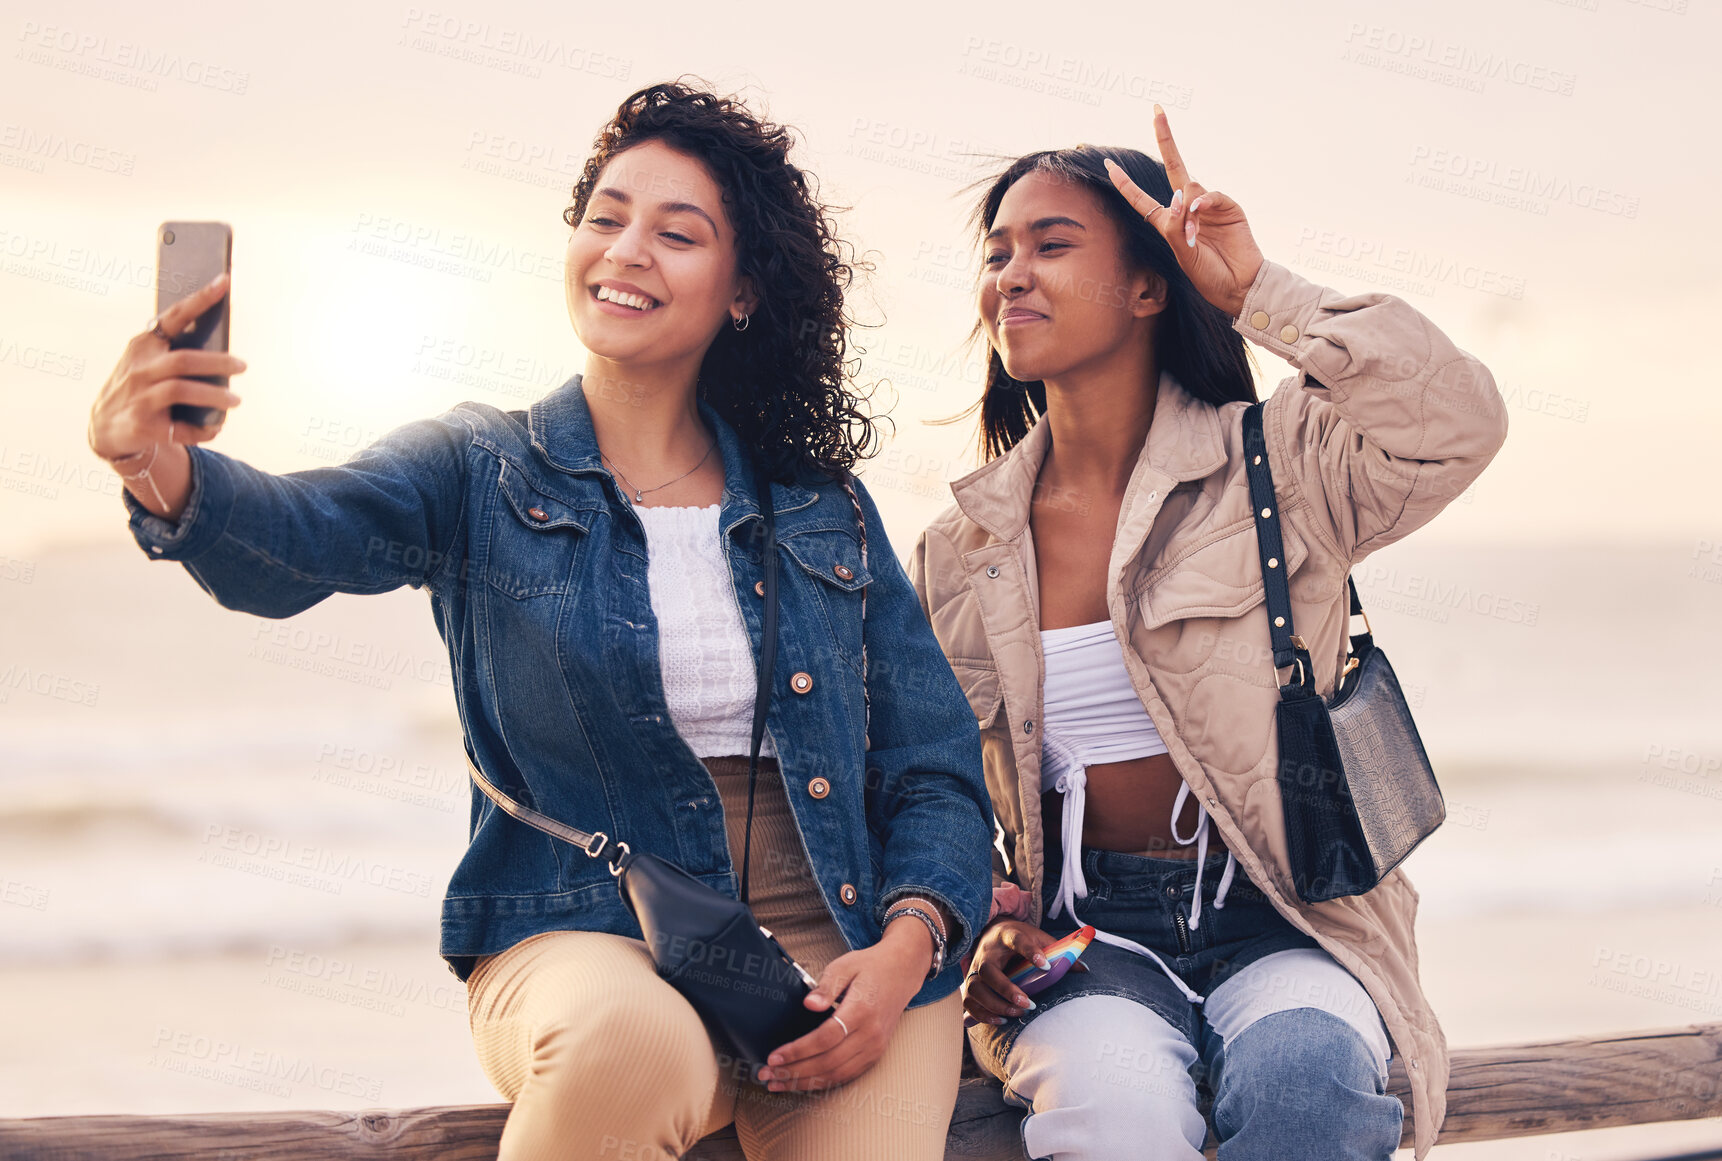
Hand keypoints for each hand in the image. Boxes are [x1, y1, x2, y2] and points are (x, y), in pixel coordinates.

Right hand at [87, 272, 245, 463]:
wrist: (106, 426)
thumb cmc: (140, 386)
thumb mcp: (148, 362)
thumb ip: (175, 350)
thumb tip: (222, 346)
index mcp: (143, 346)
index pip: (173, 317)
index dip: (200, 299)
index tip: (224, 281)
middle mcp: (139, 369)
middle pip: (184, 360)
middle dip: (219, 362)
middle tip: (242, 365)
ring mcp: (139, 398)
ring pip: (182, 390)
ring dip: (215, 395)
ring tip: (235, 400)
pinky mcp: (143, 426)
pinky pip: (182, 428)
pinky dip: (205, 428)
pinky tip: (217, 425)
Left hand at [754, 926, 928, 1092]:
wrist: (902, 972)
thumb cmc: (870, 966)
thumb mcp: (845, 965)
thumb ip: (826, 986)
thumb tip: (808, 1004)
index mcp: (862, 1010)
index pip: (826, 1038)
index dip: (798, 1051)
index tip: (775, 1057)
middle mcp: (871, 1033)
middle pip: (829, 1062)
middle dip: (794, 1072)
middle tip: (768, 1075)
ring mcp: (875, 1047)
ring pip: (837, 1074)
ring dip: (805, 1082)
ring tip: (779, 1083)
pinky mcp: (876, 1054)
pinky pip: (847, 1075)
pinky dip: (823, 1082)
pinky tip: (803, 1083)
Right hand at [960, 919, 1088, 1026]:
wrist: (991, 933)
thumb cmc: (1019, 939)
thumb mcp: (1039, 938)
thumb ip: (1059, 952)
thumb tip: (1084, 970)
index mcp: (1007, 935)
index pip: (1016, 940)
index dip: (1030, 951)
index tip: (1045, 965)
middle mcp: (987, 951)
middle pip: (988, 970)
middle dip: (1006, 990)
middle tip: (1029, 1004)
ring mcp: (974, 967)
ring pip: (975, 988)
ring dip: (995, 1005)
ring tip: (1017, 1014)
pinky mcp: (970, 983)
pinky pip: (968, 1001)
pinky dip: (982, 1014)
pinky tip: (1001, 1020)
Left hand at [1103, 105, 1263, 318]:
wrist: (1239, 285)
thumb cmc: (1208, 275)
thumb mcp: (1181, 254)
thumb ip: (1175, 226)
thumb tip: (1180, 195)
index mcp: (1168, 222)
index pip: (1141, 198)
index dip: (1125, 182)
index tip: (1109, 164)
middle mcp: (1187, 208)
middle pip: (1173, 166)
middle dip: (1165, 138)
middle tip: (1157, 111)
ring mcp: (1207, 205)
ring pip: (1189, 186)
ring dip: (1186, 210)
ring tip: (1191, 235)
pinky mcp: (1227, 206)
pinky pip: (1209, 194)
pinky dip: (1202, 203)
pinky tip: (1199, 214)